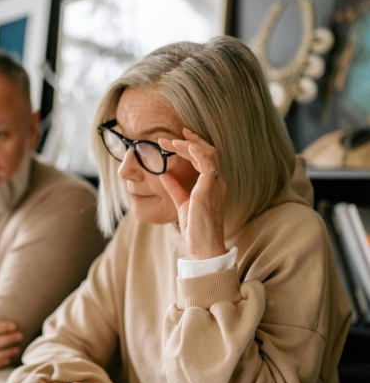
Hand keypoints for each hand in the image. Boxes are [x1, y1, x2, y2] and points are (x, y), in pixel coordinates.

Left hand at [159, 127, 226, 259]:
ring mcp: (216, 184)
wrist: (205, 247)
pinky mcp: (210, 189)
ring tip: (171, 141)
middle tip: (171, 135)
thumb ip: (175, 188)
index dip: (191, 146)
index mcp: (212, 185)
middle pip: (207, 152)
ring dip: (189, 144)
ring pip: (207, 154)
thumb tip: (164, 174)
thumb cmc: (196, 229)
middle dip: (189, 140)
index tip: (176, 139)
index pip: (204, 158)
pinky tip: (185, 146)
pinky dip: (197, 153)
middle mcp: (217, 182)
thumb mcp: (183, 204)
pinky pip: (207, 165)